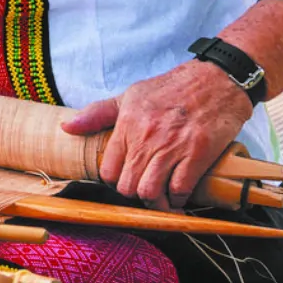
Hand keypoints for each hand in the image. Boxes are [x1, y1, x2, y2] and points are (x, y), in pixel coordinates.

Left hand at [61, 60, 251, 205]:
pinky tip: (179, 193)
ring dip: (155, 202)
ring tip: (161, 197)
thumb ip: (98, 113)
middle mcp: (146, 137)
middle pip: (127, 187)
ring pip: (150, 193)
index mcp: (127, 123)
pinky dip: (178, 199)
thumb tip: (67, 128)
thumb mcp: (131, 95)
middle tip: (144, 190)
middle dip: (134, 195)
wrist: (215, 80)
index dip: (115, 181)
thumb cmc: (172, 89)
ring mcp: (172, 146)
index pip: (107, 171)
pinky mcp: (198, 154)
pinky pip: (180, 190)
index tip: (126, 178)